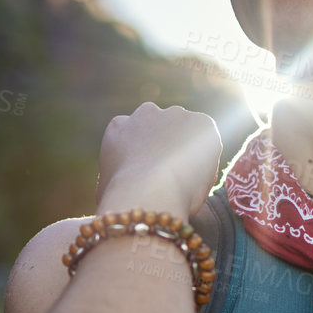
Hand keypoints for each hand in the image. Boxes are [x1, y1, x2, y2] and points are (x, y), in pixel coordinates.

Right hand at [96, 102, 222, 219]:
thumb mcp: (102, 190)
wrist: (148, 193)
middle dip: (168, 146)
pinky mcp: (201, 122)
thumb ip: (110, 182)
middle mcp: (146, 113)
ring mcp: (175, 115)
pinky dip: (209, 155)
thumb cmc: (122, 199)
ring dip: (189, 149)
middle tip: (173, 175)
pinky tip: (201, 175)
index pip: (134, 135)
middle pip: (162, 128)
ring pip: (187, 132)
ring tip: (189, 179)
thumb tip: (111, 192)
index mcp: (119, 127)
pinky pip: (209, 139)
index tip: (151, 174)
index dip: (145, 155)